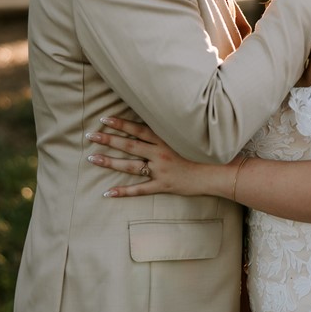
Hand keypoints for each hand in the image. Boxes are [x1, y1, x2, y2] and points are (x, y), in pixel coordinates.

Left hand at [86, 117, 231, 197]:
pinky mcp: (163, 185)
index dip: (120, 124)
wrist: (219, 172)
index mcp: (166, 139)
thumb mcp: (189, 136)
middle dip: (108, 139)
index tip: (104, 119)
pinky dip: (123, 191)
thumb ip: (173, 129)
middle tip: (90, 136)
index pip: (138, 129)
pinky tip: (107, 192)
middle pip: (129, 145)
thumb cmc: (206, 152)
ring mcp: (161, 170)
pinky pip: (139, 189)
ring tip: (91, 159)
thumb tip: (159, 119)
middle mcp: (160, 153)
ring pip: (130, 166)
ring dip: (110, 162)